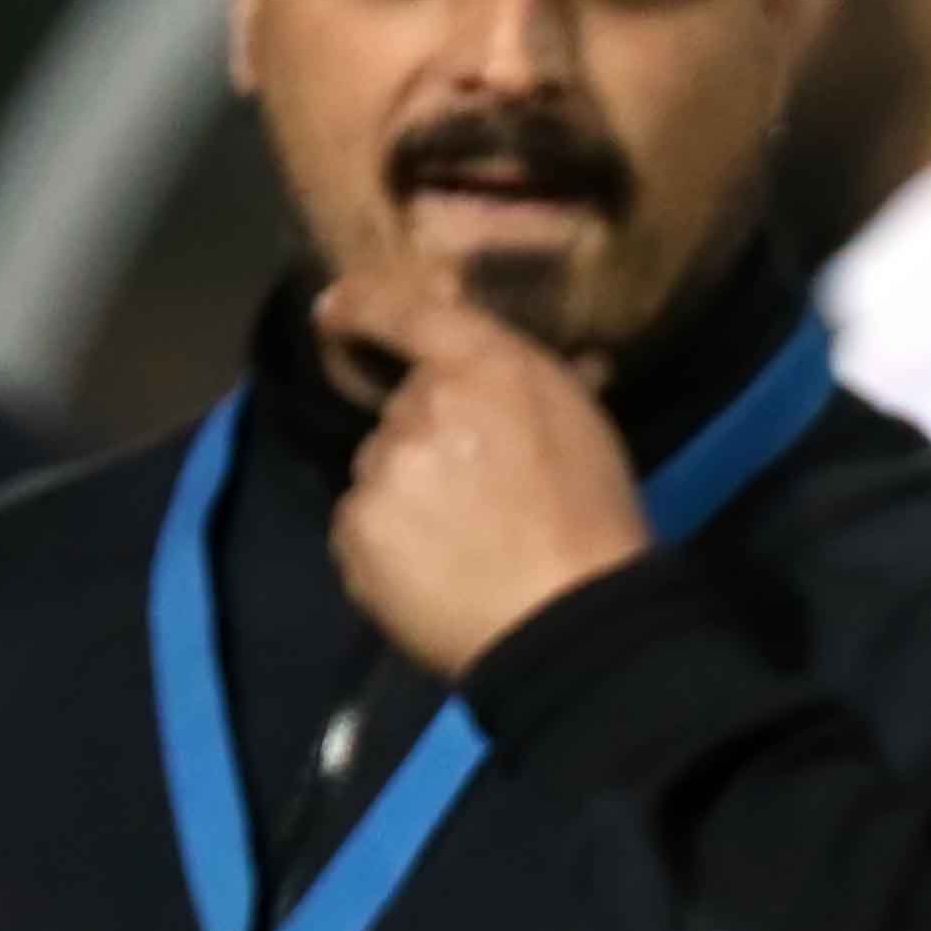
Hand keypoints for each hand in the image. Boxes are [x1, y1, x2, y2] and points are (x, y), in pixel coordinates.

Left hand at [313, 265, 652, 677]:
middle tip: (479, 493)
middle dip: (428, 440)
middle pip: (400, 412)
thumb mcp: (585, 428)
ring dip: (408, 494)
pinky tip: (434, 572)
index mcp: (487, 370)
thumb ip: (537, 385)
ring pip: (380, 470)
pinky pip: (362, 526)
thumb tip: (550, 357)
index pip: (401, 310)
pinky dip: (389, 545)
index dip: (360, 304)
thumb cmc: (597, 525)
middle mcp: (423, 408)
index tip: (333, 311)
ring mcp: (383, 471)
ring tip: (461, 543)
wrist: (572, 625)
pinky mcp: (357, 530)